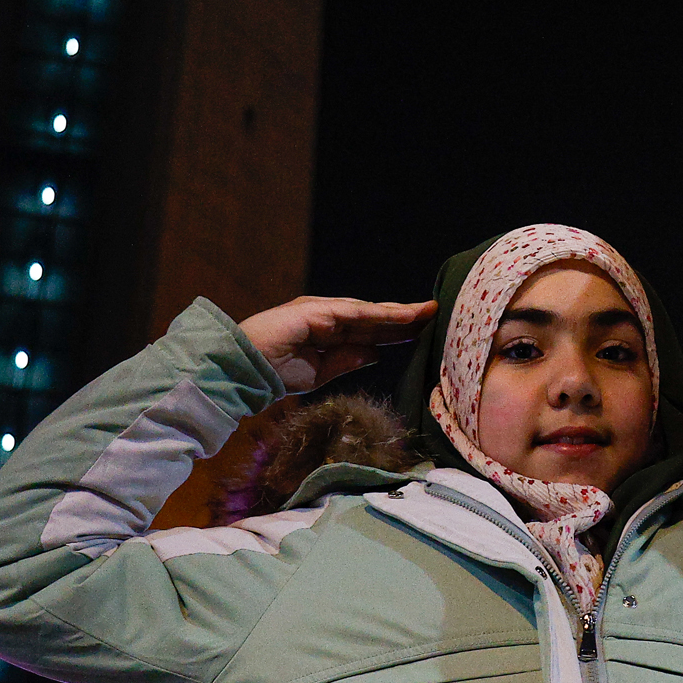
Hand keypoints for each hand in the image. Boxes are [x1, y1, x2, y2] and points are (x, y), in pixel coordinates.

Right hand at [237, 296, 436, 393]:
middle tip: (438, 315)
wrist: (244, 369)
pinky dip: (383, 314)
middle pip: (376, 318)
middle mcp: (329, 317)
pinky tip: (406, 315)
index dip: (398, 331)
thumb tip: (376, 353)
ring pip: (371, 312)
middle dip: (406, 319)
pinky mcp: (318, 310)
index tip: (424, 332)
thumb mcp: (321, 372)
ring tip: (429, 312)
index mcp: (330, 333)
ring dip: (401, 312)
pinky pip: (358, 313)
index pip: (371, 332)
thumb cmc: (275, 372)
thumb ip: (348, 360)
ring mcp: (323, 311)